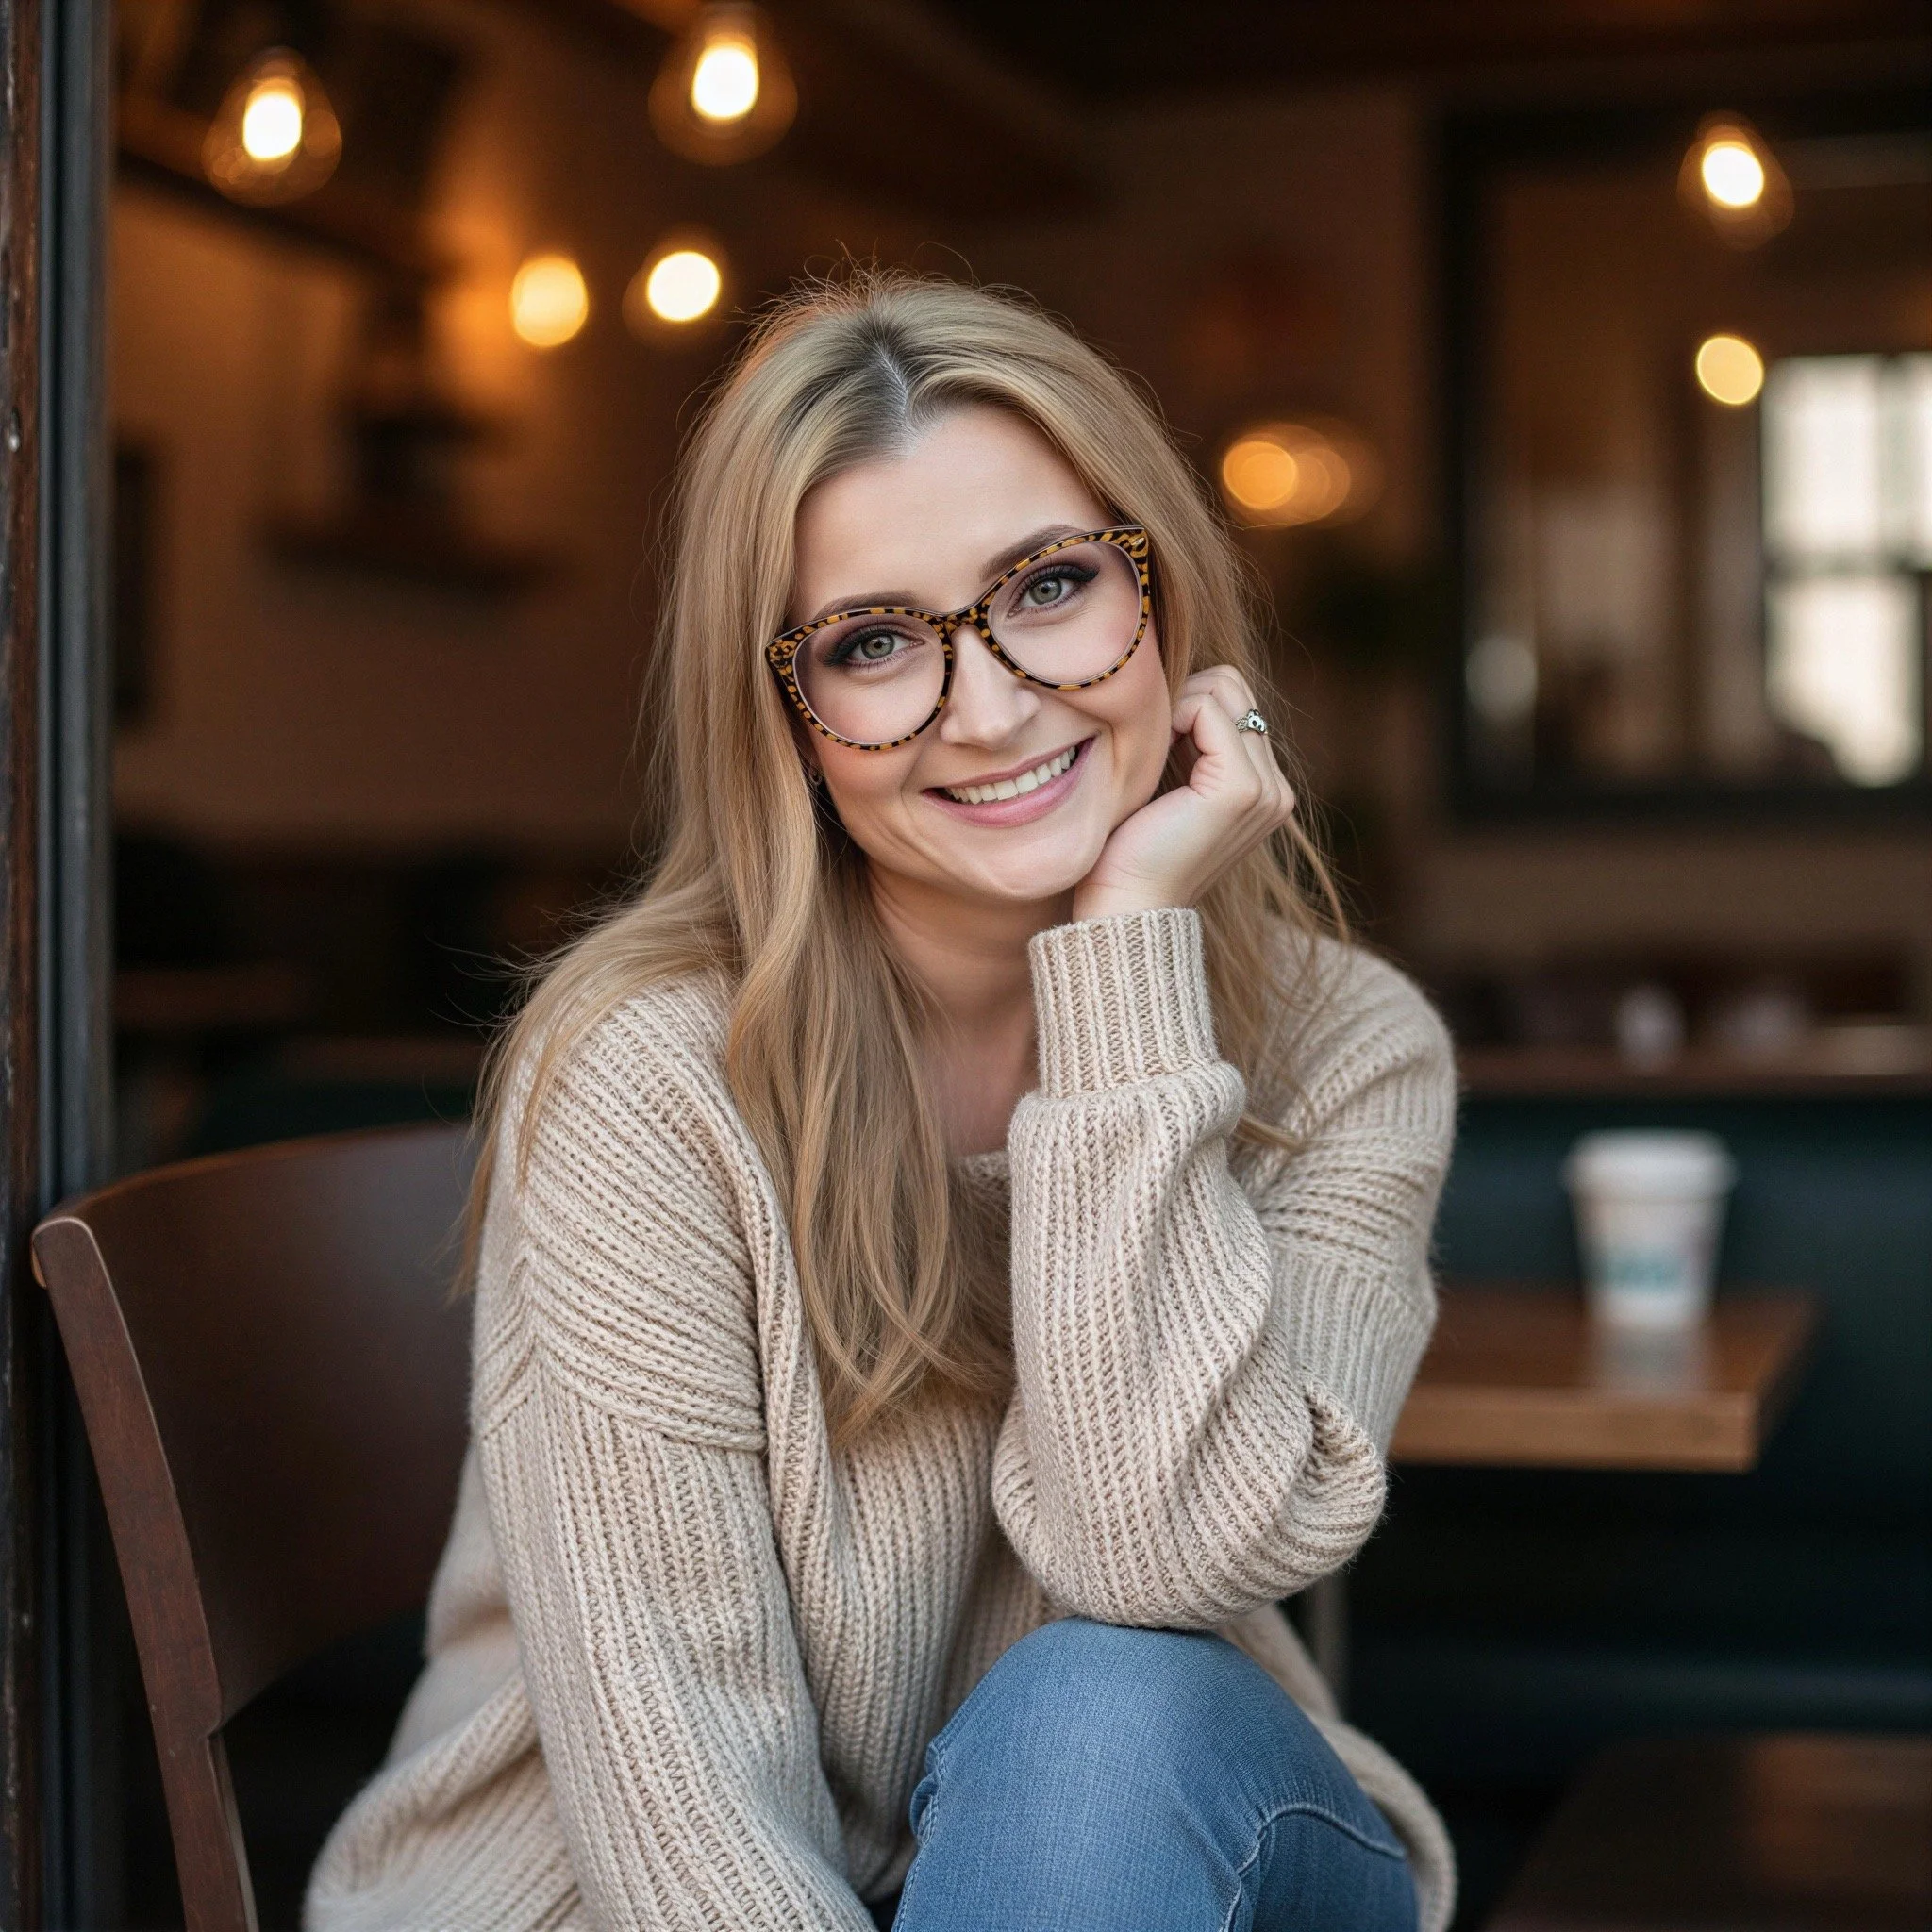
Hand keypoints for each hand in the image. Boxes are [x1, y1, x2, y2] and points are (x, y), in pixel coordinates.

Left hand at [1072, 667, 1295, 922]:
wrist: (1126, 907)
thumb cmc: (1130, 852)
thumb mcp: (1170, 786)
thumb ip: (1191, 744)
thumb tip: (1180, 684)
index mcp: (1264, 790)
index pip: (1235, 699)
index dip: (1185, 705)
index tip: (1154, 748)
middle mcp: (1276, 790)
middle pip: (1234, 685)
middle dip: (1184, 698)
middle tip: (1150, 745)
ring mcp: (1266, 790)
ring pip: (1224, 689)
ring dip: (1177, 706)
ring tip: (1152, 753)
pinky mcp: (1241, 788)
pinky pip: (1208, 710)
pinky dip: (1173, 717)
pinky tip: (1152, 756)